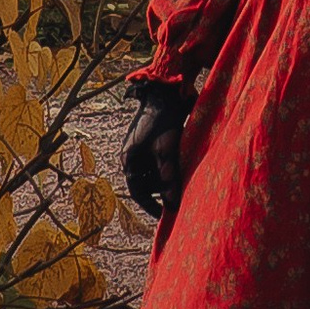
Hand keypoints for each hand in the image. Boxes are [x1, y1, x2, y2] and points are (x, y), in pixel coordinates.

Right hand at [122, 79, 194, 222]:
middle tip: (177, 194)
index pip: (137, 192)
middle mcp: (131, 154)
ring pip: (152, 171)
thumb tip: (172, 207)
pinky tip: (180, 164)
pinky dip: (167, 165)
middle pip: (145, 182)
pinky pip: (156, 160)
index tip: (164, 214)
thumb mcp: (167, 153)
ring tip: (180, 177)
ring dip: (165, 177)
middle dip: (160, 189)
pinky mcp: (150, 139)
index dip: (150, 205)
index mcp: (129, 160)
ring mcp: (139, 146)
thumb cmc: (164, 123)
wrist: (166, 93)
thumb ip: (168, 180)